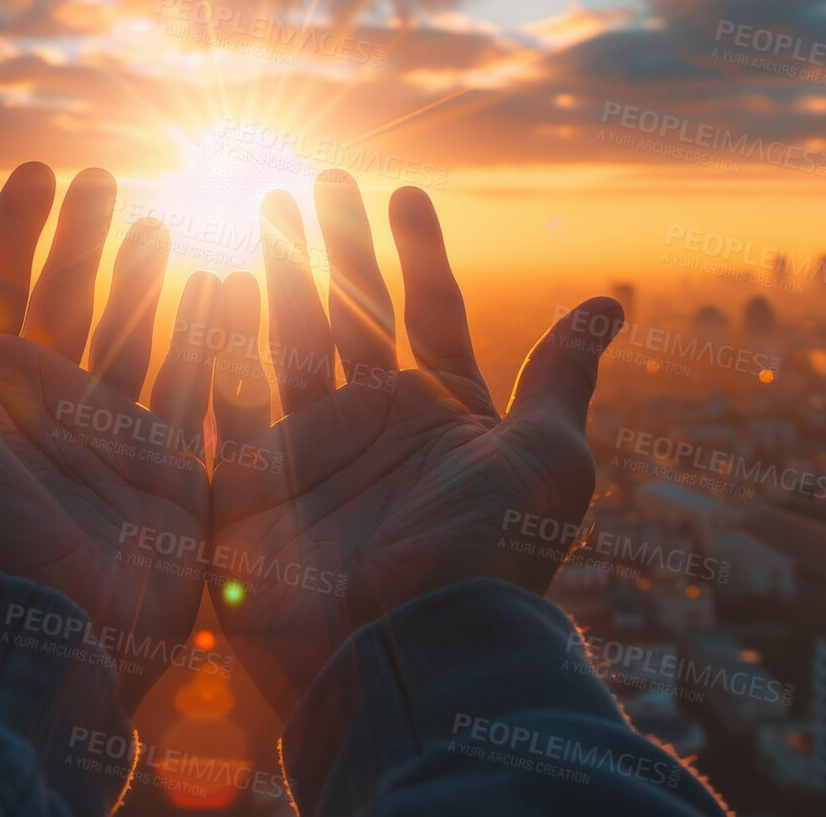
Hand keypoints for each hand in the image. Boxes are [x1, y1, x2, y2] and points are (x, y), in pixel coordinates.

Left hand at [0, 163, 217, 710]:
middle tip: (104, 177)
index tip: (38, 170)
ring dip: (142, 279)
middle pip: (68, 299)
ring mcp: (105, 441)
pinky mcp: (167, 475)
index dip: (16, 226)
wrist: (17, 634)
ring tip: (158, 221)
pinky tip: (220, 286)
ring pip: (130, 335)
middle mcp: (40, 408)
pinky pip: (194, 389)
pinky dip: (207, 337)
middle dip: (85, 240)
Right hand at [207, 170, 621, 715]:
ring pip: (291, 337)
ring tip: (269, 202)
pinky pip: (231, 395)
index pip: (428, 313)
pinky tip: (215, 281)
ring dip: (280, 269)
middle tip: (323, 177)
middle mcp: (375, 426)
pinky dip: (221, 340)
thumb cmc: (489, 555)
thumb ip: (560, 375)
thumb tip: (610, 298)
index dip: (418, 253)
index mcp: (442, 417)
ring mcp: (311, 451)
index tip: (405, 191)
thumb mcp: (546, 458)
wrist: (409, 648)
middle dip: (337, 245)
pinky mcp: (252, 481)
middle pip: (351, 312)